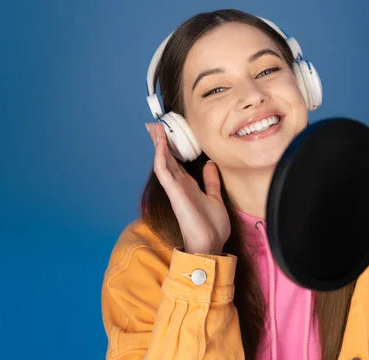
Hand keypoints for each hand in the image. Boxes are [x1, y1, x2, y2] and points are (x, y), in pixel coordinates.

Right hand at [146, 122, 230, 254]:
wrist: (211, 244)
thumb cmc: (212, 226)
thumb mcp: (215, 197)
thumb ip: (211, 181)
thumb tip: (210, 164)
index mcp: (188, 185)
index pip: (176, 161)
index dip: (171, 146)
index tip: (167, 132)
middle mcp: (180, 184)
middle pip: (166, 158)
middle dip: (160, 141)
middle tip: (153, 124)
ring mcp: (175, 188)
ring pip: (163, 161)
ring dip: (158, 144)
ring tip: (154, 127)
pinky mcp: (174, 192)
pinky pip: (164, 170)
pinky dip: (161, 155)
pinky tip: (160, 142)